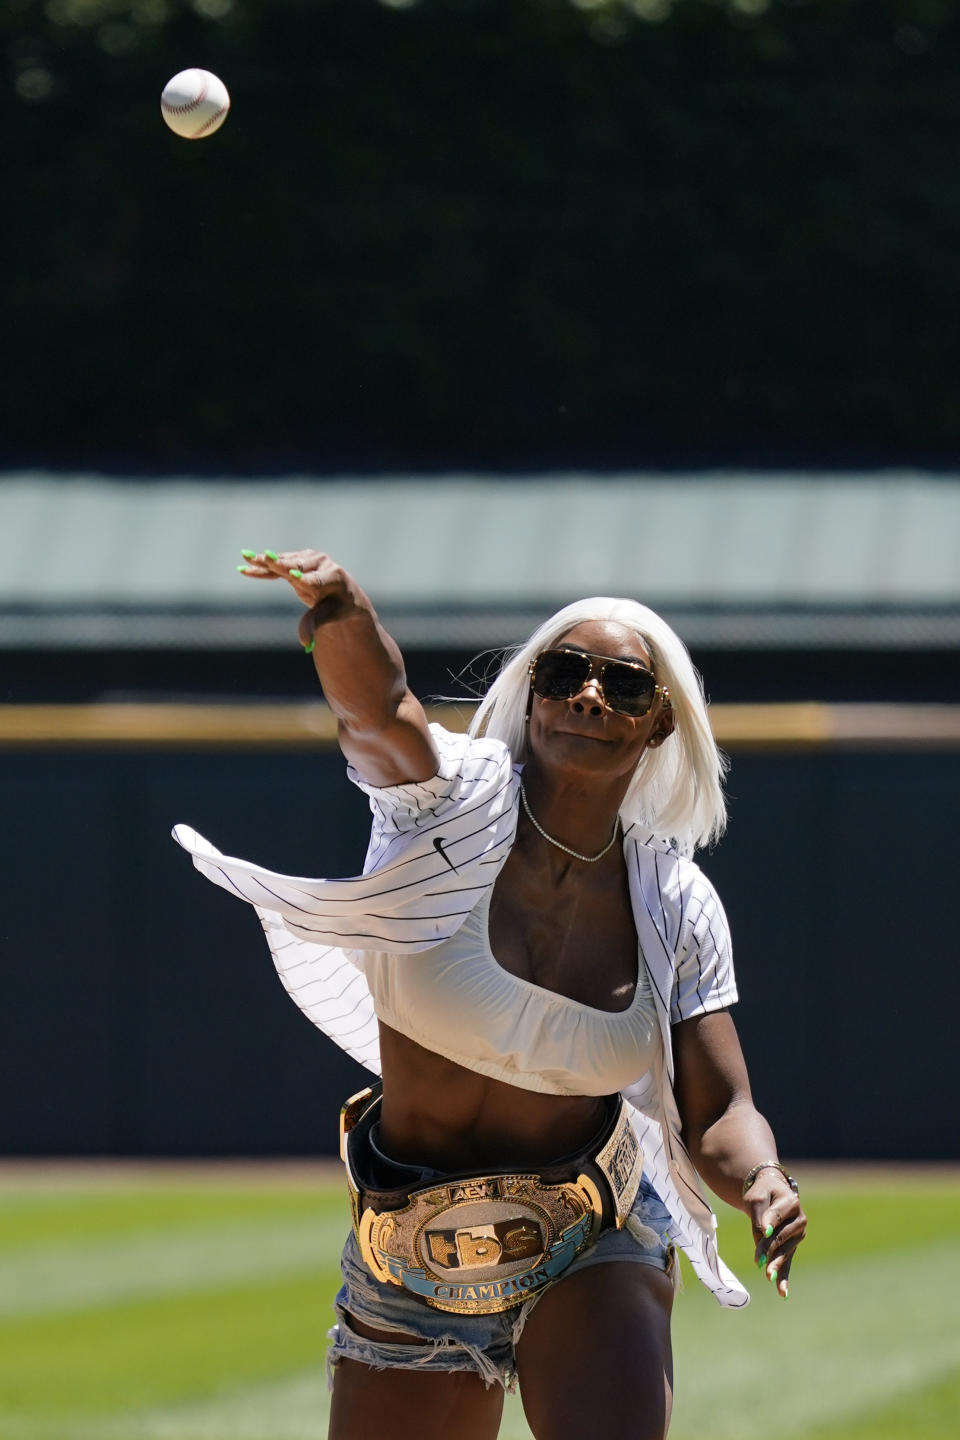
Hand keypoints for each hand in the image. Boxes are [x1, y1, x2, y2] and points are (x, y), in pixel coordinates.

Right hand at [238, 550, 361, 645]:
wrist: (343, 593)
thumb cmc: (338, 608)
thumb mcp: (329, 616)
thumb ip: (314, 624)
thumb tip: (305, 644)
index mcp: (334, 578)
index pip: (315, 581)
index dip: (303, 579)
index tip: (292, 575)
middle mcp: (322, 564)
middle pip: (296, 566)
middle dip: (279, 563)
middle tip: (266, 557)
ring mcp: (310, 559)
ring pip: (284, 562)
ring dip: (264, 562)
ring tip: (246, 556)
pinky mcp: (298, 559)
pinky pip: (278, 565)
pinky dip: (262, 566)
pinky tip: (245, 567)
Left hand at [746, 1170, 806, 1298]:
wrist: (769, 1193)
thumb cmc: (761, 1194)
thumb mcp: (756, 1198)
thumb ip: (760, 1215)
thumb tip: (765, 1234)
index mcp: (791, 1202)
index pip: (777, 1215)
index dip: (770, 1223)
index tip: (764, 1232)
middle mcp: (799, 1220)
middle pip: (780, 1236)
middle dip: (768, 1248)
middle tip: (758, 1261)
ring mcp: (797, 1235)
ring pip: (783, 1251)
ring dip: (775, 1264)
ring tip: (768, 1276)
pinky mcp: (792, 1246)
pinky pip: (788, 1262)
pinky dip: (784, 1277)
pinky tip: (782, 1293)